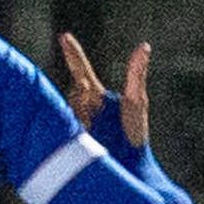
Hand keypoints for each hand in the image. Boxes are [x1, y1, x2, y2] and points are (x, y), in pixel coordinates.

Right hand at [62, 34, 151, 153]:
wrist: (129, 167)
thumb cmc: (135, 135)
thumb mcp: (137, 102)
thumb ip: (136, 75)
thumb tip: (144, 46)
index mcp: (95, 96)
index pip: (80, 70)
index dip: (73, 53)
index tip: (65, 36)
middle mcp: (81, 106)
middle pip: (74, 89)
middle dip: (82, 91)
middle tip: (91, 96)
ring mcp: (71, 121)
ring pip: (69, 105)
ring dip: (80, 110)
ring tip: (92, 123)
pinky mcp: (65, 136)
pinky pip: (60, 123)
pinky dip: (66, 124)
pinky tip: (78, 131)